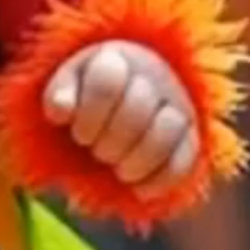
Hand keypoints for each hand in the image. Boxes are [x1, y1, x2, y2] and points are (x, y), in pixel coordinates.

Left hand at [42, 41, 199, 201]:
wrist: (130, 90)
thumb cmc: (89, 92)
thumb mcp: (67, 85)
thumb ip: (59, 94)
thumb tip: (60, 108)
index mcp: (116, 60)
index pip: (106, 82)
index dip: (89, 116)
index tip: (78, 133)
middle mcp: (153, 76)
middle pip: (137, 109)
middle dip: (111, 141)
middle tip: (97, 152)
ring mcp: (177, 103)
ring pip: (167, 130)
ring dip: (139, 160)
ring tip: (119, 170)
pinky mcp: (190, 132)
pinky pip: (187, 156)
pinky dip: (163, 179)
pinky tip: (140, 190)